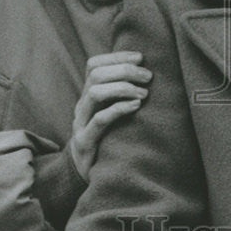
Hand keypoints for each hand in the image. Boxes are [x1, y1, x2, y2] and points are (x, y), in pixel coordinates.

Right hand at [70, 51, 151, 179]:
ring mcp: (81, 123)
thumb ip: (122, 94)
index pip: (94, 65)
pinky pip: (100, 120)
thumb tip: (150, 73)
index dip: (116, 56)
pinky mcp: (86, 141)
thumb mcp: (111, 112)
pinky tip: (136, 106)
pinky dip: (119, 109)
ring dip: (122, 88)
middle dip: (124, 70)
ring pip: (95, 93)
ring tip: (144, 93)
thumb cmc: (107, 139)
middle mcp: (82, 105)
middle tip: (148, 76)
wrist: (85, 174)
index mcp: (88, 95)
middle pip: (96, 75)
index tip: (140, 57)